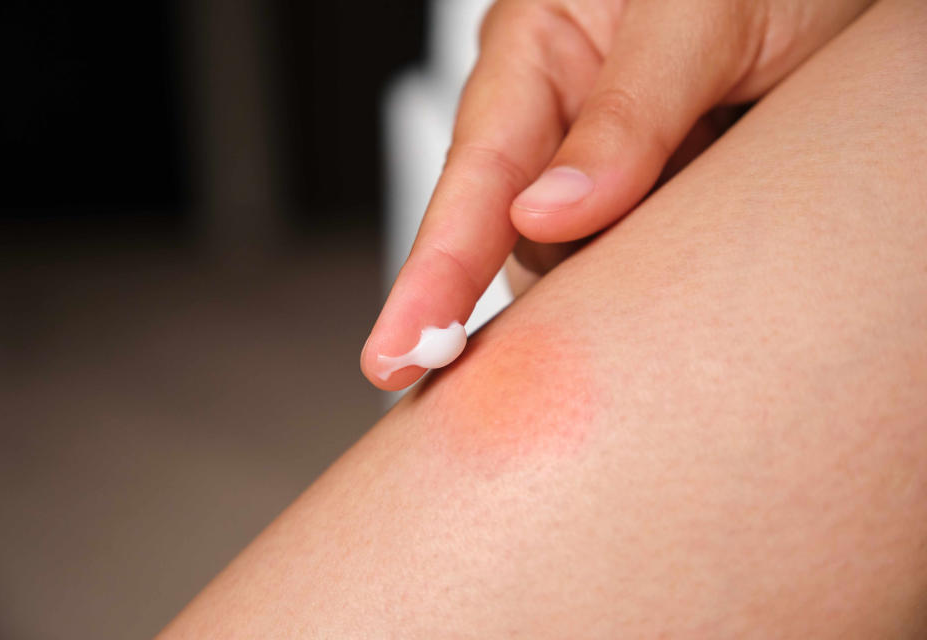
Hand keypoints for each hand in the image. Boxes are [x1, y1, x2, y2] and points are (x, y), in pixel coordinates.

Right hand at [361, 0, 872, 389]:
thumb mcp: (701, 17)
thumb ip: (624, 115)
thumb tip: (546, 215)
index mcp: (538, 49)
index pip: (471, 178)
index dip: (431, 274)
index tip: (395, 352)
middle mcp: (559, 116)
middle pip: (522, 241)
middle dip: (557, 288)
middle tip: (601, 324)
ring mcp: (611, 169)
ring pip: (583, 264)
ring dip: (632, 277)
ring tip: (706, 203)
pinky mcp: (657, 204)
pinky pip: (640, 268)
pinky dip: (667, 278)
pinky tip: (710, 251)